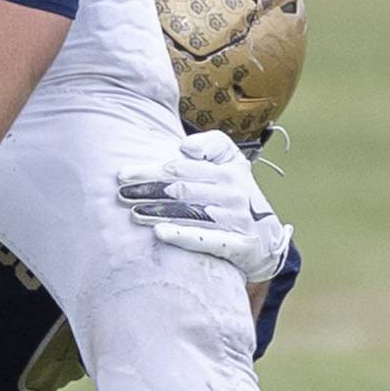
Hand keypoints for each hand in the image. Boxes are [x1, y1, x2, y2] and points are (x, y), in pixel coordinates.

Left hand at [117, 129, 292, 280]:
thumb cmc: (239, 195)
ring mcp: (235, 220)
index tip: (123, 174)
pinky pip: (206, 240)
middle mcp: (232, 194)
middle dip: (148, 191)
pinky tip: (159, 233)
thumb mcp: (234, 162)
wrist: (269, 239)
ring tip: (132, 213)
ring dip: (157, 213)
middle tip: (121, 194)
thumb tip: (185, 147)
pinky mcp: (237, 245)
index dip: (150, 171)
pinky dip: (182, 236)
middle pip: (182, 190)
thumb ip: (213, 145)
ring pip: (189, 214)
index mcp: (228, 171)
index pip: (182, 168)